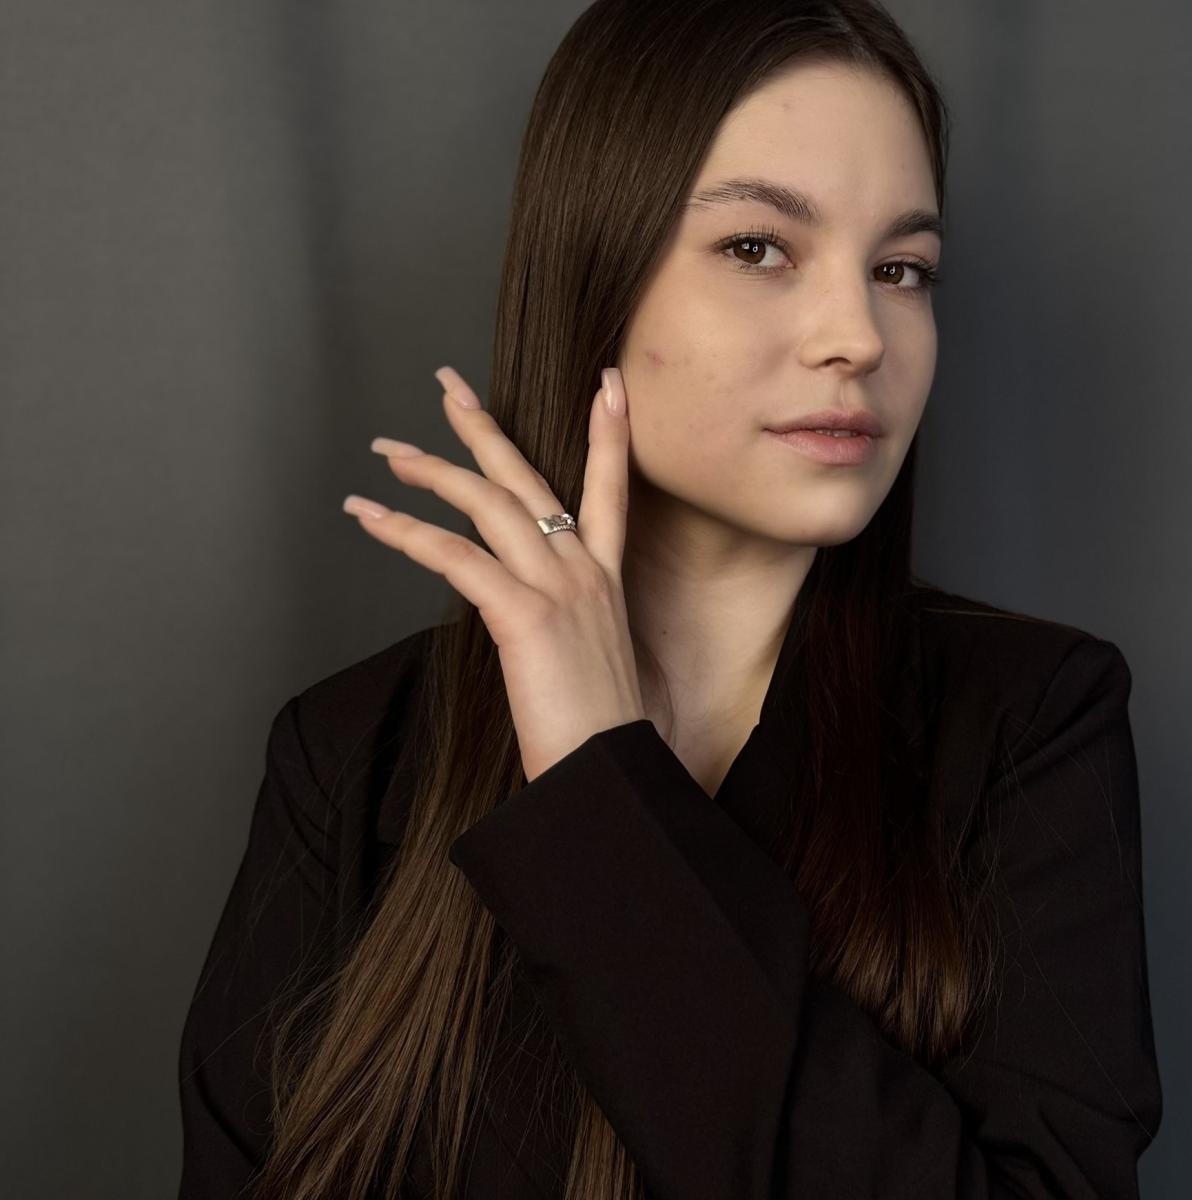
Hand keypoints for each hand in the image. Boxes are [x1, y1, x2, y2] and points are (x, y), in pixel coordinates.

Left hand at [342, 365, 644, 783]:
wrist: (608, 773)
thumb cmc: (598, 733)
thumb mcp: (593, 664)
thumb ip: (568, 628)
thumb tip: (536, 627)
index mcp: (605, 581)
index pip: (612, 488)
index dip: (610, 433)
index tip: (608, 383)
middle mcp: (584, 571)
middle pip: (528, 478)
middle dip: (484, 426)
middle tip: (448, 385)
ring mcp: (558, 588)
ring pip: (488, 503)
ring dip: (431, 470)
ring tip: (388, 453)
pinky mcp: (524, 614)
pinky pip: (455, 554)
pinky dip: (406, 532)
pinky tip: (369, 516)